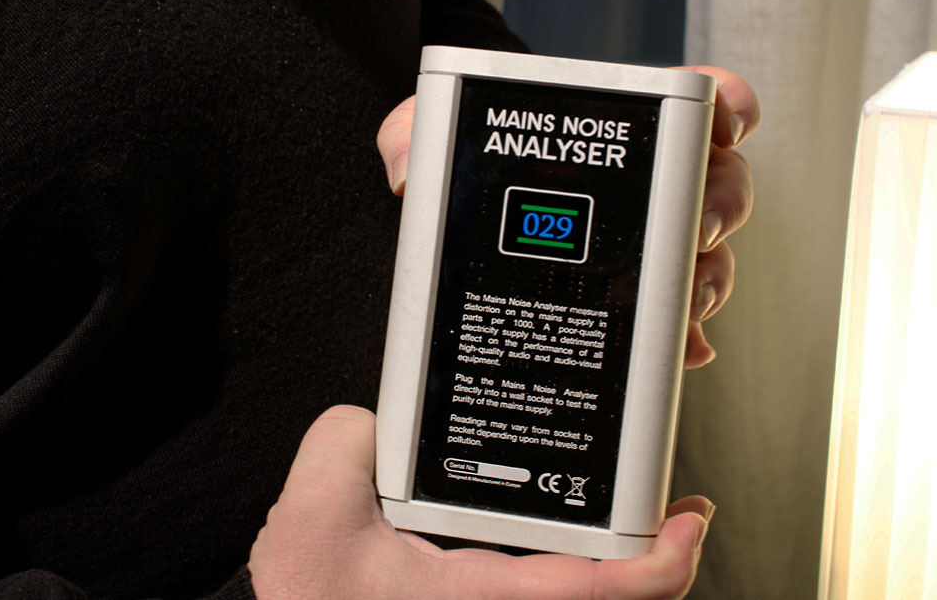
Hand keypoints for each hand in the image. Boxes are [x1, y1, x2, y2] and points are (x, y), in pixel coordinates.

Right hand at [249, 406, 712, 599]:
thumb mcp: (313, 512)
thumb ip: (347, 441)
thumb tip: (377, 420)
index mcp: (478, 592)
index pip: (597, 589)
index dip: (661, 561)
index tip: (689, 521)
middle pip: (603, 591)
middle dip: (652, 553)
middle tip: (676, 507)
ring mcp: (483, 596)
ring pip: (572, 584)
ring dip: (609, 550)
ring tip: (633, 507)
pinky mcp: (463, 591)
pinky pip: (534, 571)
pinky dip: (562, 545)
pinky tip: (551, 510)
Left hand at [376, 68, 759, 367]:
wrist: (450, 224)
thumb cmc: (454, 169)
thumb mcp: (425, 138)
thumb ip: (410, 134)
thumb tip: (404, 172)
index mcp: (615, 132)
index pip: (698, 104)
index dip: (728, 108)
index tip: (725, 122)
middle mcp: (645, 186)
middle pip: (719, 186)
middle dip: (718, 206)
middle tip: (695, 227)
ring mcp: (642, 247)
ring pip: (706, 257)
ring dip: (706, 278)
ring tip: (685, 302)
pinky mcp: (628, 301)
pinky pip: (672, 320)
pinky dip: (684, 336)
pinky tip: (684, 349)